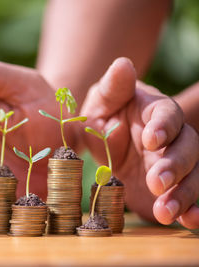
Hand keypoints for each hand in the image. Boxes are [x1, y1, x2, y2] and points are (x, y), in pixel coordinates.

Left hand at [81, 58, 198, 228]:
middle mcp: (172, 137)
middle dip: (175, 165)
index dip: (163, 127)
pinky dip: (192, 209)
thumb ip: (113, 88)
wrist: (104, 145)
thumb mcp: (101, 102)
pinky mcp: (173, 187)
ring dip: (184, 194)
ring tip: (166, 211)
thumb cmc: (103, 117)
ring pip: (193, 175)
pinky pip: (191, 197)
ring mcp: (175, 163)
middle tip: (157, 182)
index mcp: (155, 112)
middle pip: (187, 147)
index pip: (167, 115)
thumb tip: (122, 63)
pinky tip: (187, 221)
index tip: (151, 140)